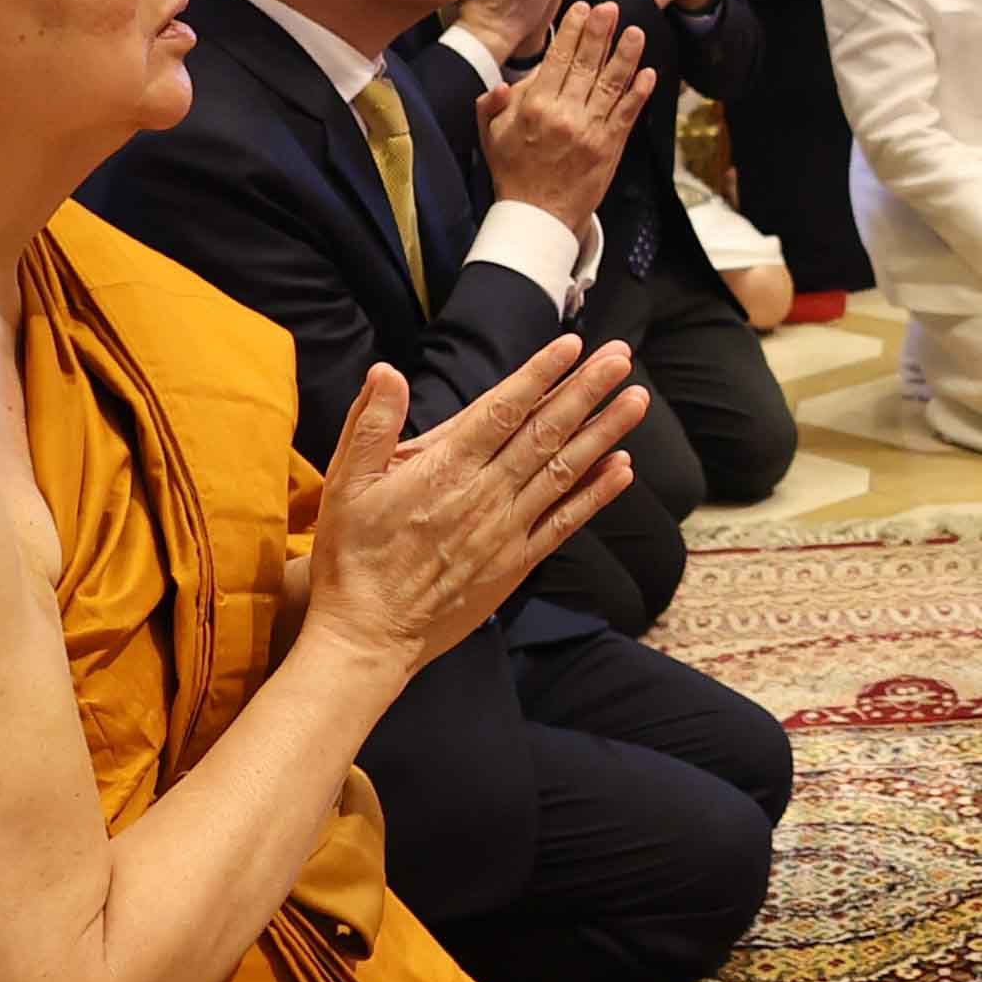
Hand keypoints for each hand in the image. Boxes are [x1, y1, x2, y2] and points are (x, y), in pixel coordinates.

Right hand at [305, 342, 649, 677]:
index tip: (572, 345)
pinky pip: (564, 523)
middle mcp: (484, 495)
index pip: (503, 410)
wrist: (370, 636)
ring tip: (636, 400)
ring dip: (604, 433)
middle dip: (586, 391)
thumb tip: (386, 371)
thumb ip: (371, 425)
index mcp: (444, 469)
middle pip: (546, 433)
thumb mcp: (345, 484)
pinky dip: (596, 495)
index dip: (540, 374)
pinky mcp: (515, 564)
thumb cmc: (353, 558)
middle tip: (620, 358)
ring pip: (565, 472)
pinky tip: (622, 468)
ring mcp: (506, 530)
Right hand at [473, 0, 652, 227]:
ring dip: (626, 56)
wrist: (538, 217)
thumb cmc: (513, 173)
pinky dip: (639, 93)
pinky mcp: (609, 147)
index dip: (571, 31)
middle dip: (600, 33)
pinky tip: (648, 73)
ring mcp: (590, 131)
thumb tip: (502, 84)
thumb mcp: (490, 137)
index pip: (556, 59)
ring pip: (611, 85)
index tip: (581, 9)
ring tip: (636, 32)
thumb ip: (492, 106)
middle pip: (586, 64)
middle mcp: (564, 115)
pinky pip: (627, 114)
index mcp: (534, 108)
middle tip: (610, 8)